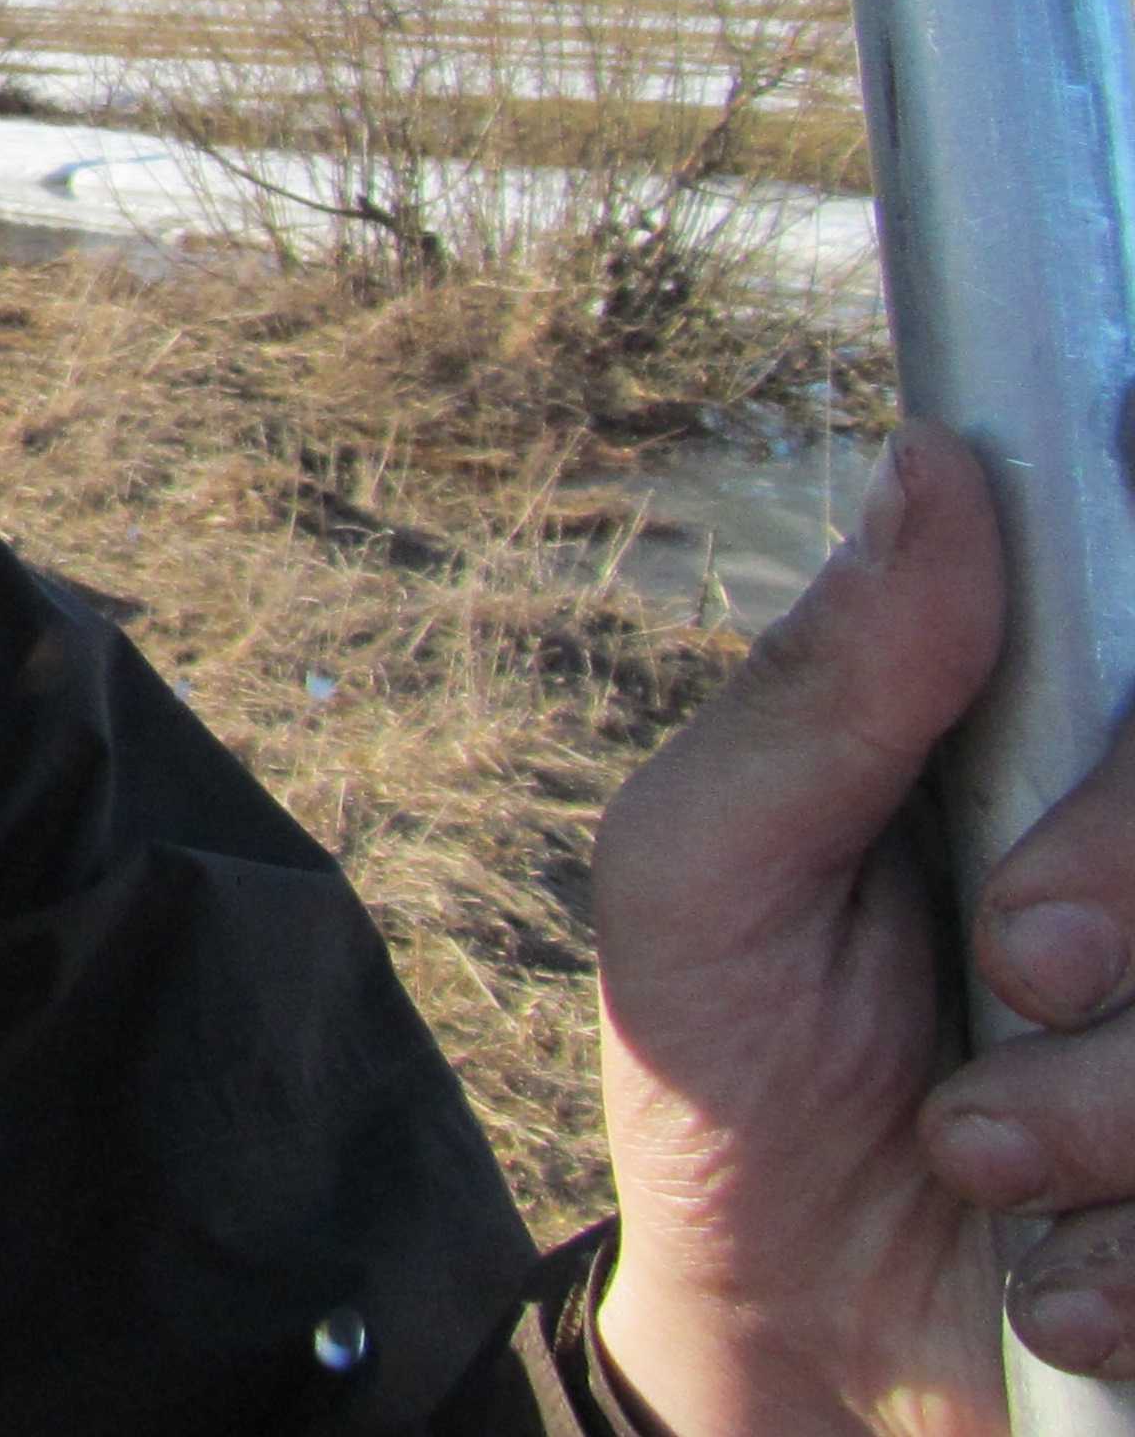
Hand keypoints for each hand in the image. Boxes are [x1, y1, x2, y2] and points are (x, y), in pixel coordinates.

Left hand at [590, 419, 1134, 1429]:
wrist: (783, 1331)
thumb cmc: (728, 1068)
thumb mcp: (705, 873)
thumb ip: (824, 689)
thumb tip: (936, 467)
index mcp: (1046, 737)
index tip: (1054, 825)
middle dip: (1127, 897)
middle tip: (1011, 973)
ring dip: (1126, 1111)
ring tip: (979, 1155)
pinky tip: (1059, 1276)